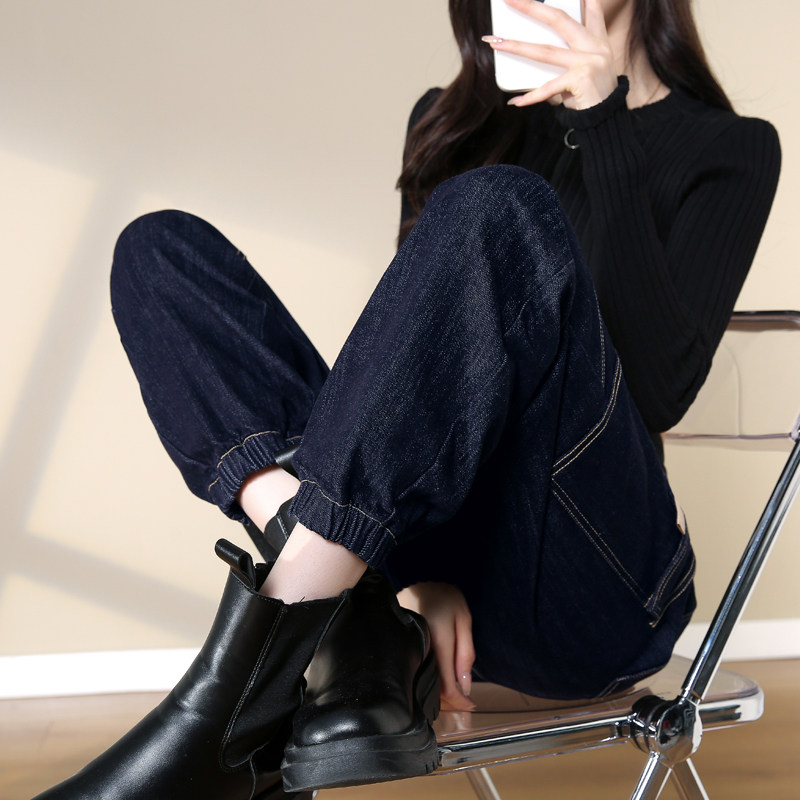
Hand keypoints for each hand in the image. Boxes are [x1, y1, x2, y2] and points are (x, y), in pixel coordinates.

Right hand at [397, 582, 476, 710]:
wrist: (417, 581)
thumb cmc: (444, 597)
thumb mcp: (463, 620)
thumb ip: (465, 654)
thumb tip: (464, 686)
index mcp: (437, 643)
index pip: (446, 686)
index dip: (459, 702)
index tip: (470, 706)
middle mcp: (420, 651)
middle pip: (432, 690)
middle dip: (450, 703)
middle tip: (466, 704)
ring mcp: (409, 651)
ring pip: (422, 684)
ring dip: (439, 695)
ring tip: (455, 696)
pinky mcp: (403, 650)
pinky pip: (416, 673)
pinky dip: (429, 683)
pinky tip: (439, 682)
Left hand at [483, 0, 617, 109]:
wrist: (608, 121)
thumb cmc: (592, 99)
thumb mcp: (583, 75)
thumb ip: (562, 65)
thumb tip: (529, 73)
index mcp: (598, 42)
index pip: (591, 10)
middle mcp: (594, 46)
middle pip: (558, 19)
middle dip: (531, 7)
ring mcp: (588, 61)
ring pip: (544, 51)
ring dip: (516, 46)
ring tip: (495, 43)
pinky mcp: (581, 79)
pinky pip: (549, 88)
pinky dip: (531, 97)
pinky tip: (516, 102)